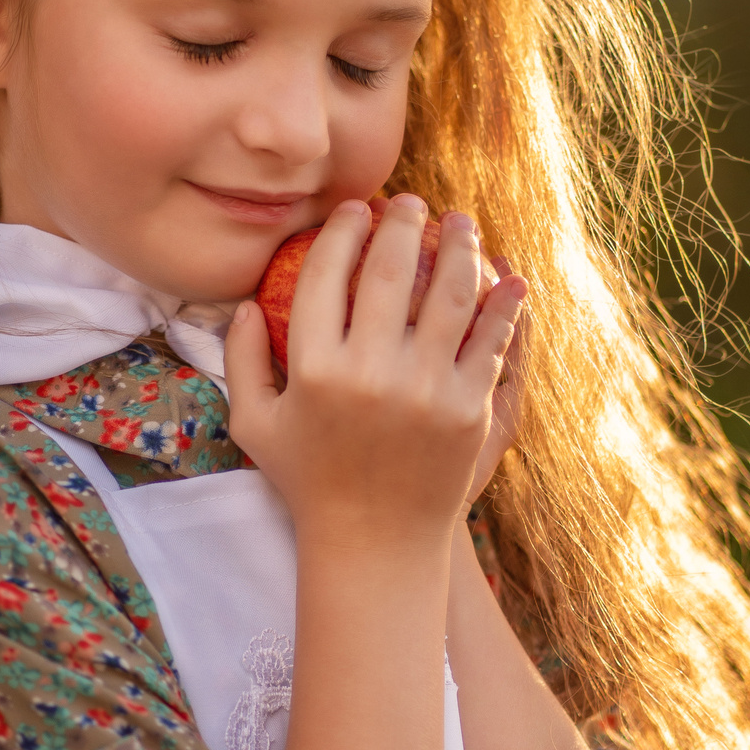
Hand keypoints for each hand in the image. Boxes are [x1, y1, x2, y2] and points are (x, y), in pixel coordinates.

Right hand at [225, 195, 526, 553]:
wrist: (376, 546)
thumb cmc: (310, 482)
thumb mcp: (256, 426)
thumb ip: (241, 362)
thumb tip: (242, 303)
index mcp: (314, 370)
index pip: (326, 274)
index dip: (343, 231)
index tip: (356, 209)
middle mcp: (369, 373)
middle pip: (390, 271)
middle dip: (404, 222)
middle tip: (412, 203)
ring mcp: (424, 390)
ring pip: (449, 294)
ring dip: (460, 247)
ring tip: (462, 224)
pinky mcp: (468, 409)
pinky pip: (489, 340)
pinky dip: (503, 303)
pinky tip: (508, 277)